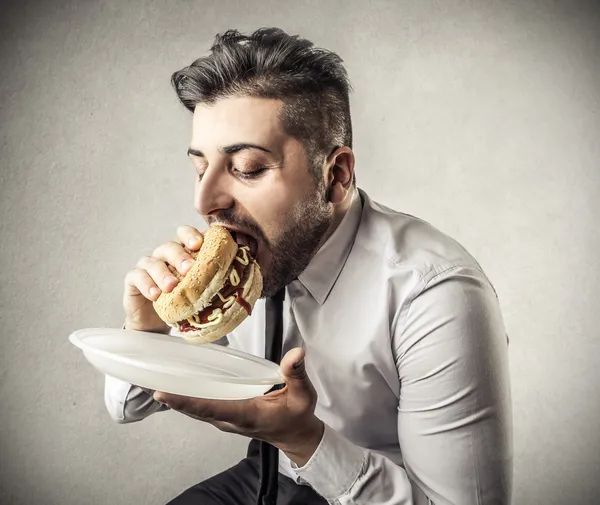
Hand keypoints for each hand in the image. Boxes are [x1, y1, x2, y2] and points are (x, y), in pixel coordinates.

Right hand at [123, 225, 203, 332]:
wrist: (156, 322)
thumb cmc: (181, 302)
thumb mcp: (198, 290)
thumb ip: (212, 280)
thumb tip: (241, 280)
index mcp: (183, 253)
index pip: (185, 235)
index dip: (190, 235)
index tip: (199, 244)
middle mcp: (165, 255)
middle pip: (170, 247)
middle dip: (180, 256)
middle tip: (189, 268)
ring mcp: (148, 266)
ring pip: (153, 262)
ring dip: (163, 273)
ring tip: (171, 286)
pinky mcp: (133, 279)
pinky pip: (137, 277)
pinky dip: (147, 284)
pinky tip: (155, 295)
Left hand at [153, 347, 324, 466]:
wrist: (295, 435)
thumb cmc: (296, 416)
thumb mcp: (303, 395)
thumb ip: (296, 374)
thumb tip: (295, 354)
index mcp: (245, 414)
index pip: (210, 408)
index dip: (185, 401)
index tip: (162, 393)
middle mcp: (229, 419)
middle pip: (193, 409)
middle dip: (170, 397)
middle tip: (145, 381)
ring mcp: (225, 419)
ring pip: (194, 410)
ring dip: (174, 398)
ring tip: (151, 380)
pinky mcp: (224, 415)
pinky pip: (200, 407)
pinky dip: (184, 398)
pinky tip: (174, 385)